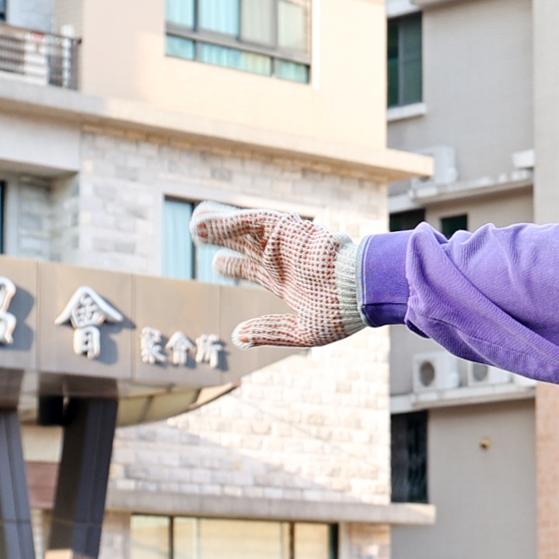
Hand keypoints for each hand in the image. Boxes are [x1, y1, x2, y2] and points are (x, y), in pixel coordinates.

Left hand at [192, 209, 363, 346]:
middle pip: (245, 243)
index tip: (216, 263)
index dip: (233, 266)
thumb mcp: (301, 329)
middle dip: (222, 237)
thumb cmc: (342, 312)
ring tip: (195, 221)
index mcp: (287, 280)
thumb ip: (268, 331)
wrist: (362, 290)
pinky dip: (227, 221)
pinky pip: (251, 220)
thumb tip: (236, 337)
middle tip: (196, 231)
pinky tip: (204, 221)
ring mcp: (283, 243)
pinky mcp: (285, 229)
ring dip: (218, 224)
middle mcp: (282, 258)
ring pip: (244, 229)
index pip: (253, 269)